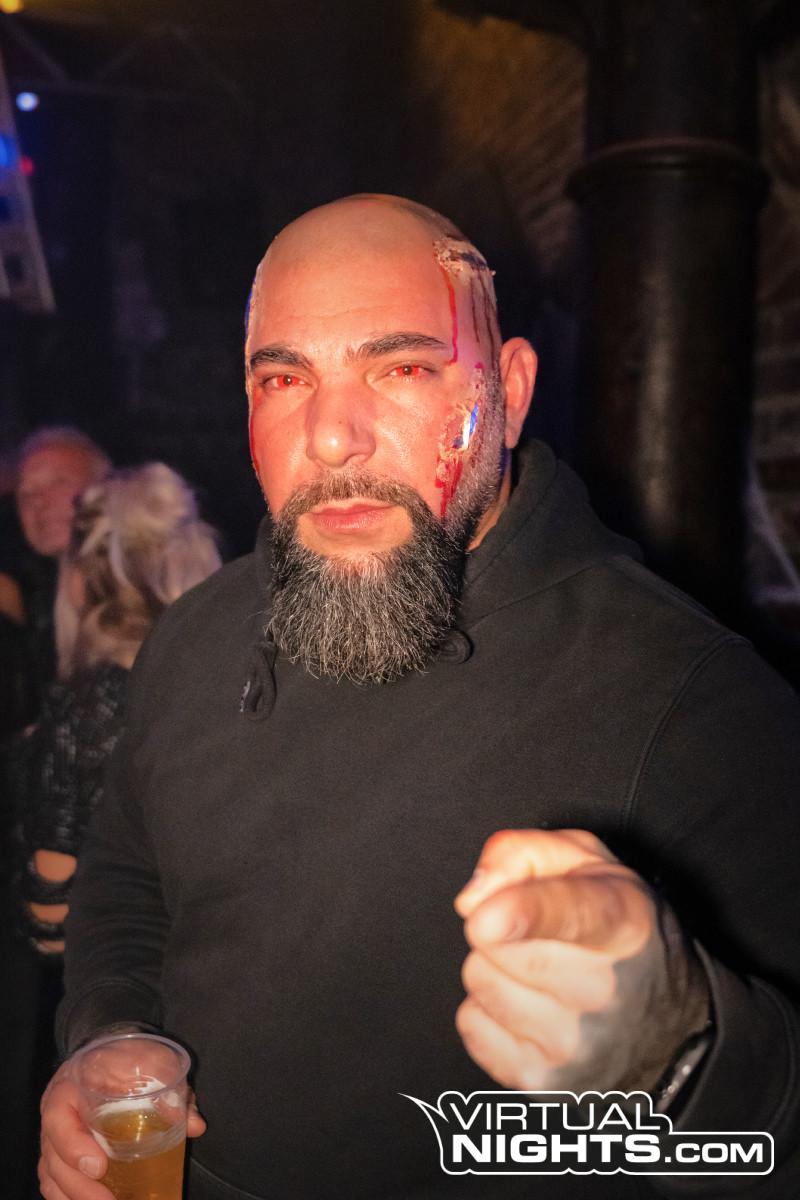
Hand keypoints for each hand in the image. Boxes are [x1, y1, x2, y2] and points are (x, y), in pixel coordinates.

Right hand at [39, 1053, 205, 1199]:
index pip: (58, 1117)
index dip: (72, 1145)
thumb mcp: (151, 1060)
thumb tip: (194, 1125)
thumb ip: (169, 1089)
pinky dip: (67, 1196)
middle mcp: (57, 1114)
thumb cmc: (130, 1056)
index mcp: (71, 1086)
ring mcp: (56, 1136)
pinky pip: (54, 1180)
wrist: (112, 1050)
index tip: (99, 1166)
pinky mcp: (62, 1152)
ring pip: (52, 1174)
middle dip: (79, 1186)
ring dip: (74, 1196)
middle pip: (53, 1157)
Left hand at [454, 828, 708, 1093]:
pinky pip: (472, 1025)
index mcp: (625, 922)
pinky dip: (489, 1012)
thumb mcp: (589, 864)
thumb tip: (473, 897)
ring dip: (496, 969)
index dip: (520, 913)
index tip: (484, 919)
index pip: (568, 914)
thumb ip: (525, 852)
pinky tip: (531, 1009)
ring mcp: (577, 1044)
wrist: (669, 1029)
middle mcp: (607, 989)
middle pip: (497, 943)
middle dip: (501, 928)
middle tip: (544, 935)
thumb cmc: (618, 930)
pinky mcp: (546, 1081)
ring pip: (480, 980)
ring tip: (541, 972)